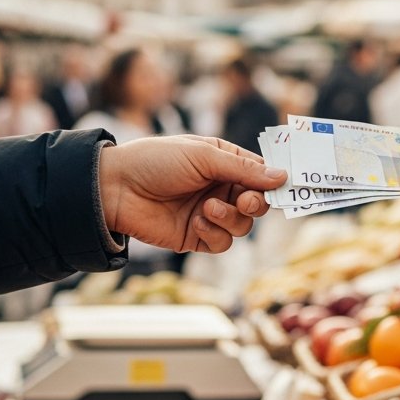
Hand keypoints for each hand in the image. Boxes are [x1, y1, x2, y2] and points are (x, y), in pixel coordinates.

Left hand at [98, 135, 286, 252]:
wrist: (115, 189)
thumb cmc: (156, 161)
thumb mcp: (203, 156)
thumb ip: (243, 170)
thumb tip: (282, 177)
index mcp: (224, 162)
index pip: (261, 174)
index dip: (273, 182)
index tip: (285, 187)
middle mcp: (220, 188)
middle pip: (258, 203)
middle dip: (256, 204)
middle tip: (247, 202)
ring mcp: (210, 214)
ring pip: (243, 226)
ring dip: (230, 219)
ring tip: (207, 208)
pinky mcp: (197, 237)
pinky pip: (222, 243)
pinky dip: (215, 233)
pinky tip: (197, 222)